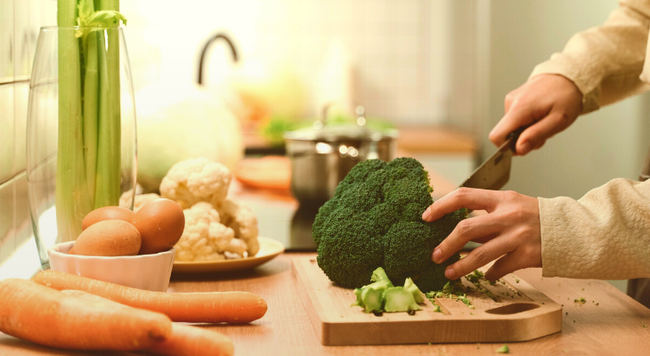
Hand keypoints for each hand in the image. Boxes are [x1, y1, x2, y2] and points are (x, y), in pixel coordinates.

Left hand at [422, 188, 541, 280]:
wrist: (574, 229)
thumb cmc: (536, 217)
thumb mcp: (512, 206)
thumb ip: (487, 215)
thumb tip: (455, 228)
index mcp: (502, 199)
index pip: (464, 196)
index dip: (441, 205)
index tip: (426, 216)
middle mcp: (508, 215)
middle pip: (467, 229)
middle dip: (446, 245)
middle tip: (434, 255)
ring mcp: (519, 236)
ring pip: (481, 254)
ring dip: (461, 266)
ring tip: (449, 273)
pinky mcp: (528, 255)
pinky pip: (500, 268)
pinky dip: (490, 274)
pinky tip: (485, 277)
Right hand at [490, 74, 582, 154]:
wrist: (570, 77)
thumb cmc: (567, 97)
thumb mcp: (558, 121)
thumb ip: (536, 135)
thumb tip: (518, 149)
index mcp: (519, 108)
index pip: (497, 136)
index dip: (508, 147)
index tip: (525, 146)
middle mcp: (511, 102)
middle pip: (506, 133)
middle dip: (523, 138)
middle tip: (544, 131)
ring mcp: (512, 100)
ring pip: (512, 127)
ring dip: (527, 130)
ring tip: (544, 121)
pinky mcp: (514, 99)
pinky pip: (515, 119)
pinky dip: (527, 122)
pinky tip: (540, 115)